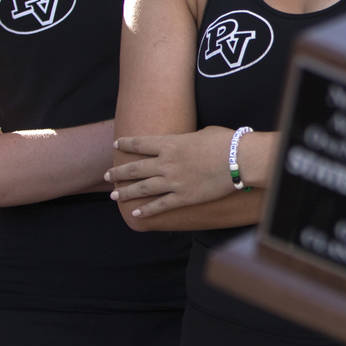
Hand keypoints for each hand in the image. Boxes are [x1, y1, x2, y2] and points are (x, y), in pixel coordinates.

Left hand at [107, 126, 236, 216]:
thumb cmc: (225, 142)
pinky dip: (147, 210)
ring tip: (114, 195)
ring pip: (142, 188)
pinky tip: (137, 213)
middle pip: (135, 168)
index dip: (126, 143)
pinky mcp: (183, 197)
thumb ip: (189, 138)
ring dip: (126, 192)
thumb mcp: (203, 133)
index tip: (115, 144)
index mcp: (170, 143)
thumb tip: (188, 141)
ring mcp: (173, 182)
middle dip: (118, 172)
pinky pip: (160, 205)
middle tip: (107, 176)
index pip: (140, 143)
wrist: (238, 160)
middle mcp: (166, 163)